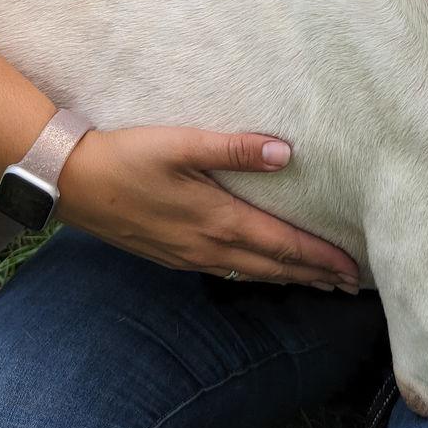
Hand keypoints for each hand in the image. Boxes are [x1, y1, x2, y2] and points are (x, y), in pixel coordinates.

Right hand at [54, 125, 361, 291]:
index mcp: (218, 221)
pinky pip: (228, 273)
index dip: (321, 257)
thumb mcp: (182, 144)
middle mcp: (209, 247)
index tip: (355, 268)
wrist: (73, 183)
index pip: (284, 246)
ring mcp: (189, 257)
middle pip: (274, 268)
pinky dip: (257, 275)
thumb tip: (286, 153)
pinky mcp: (173, 256)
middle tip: (350, 283)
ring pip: (251, 275)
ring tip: (318, 282)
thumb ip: (234, 149)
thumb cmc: (127, 157)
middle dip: (314, 275)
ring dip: (288, 278)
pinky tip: (261, 271)